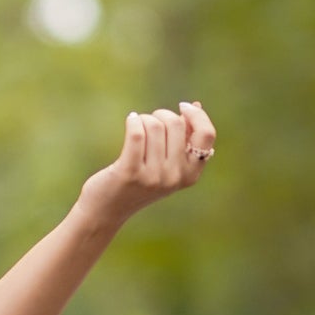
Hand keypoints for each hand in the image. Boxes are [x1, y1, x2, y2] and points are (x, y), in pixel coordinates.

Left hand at [78, 99, 217, 230]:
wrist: (108, 209)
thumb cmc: (138, 180)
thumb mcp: (167, 165)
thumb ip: (183, 140)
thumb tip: (196, 105)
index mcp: (190, 174)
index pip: (206, 135)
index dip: (197, 115)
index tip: (183, 107)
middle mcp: (175, 177)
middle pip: (176, 124)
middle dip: (161, 115)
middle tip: (148, 121)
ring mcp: (153, 177)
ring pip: (154, 125)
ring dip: (142, 119)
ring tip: (136, 127)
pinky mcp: (130, 173)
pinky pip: (136, 134)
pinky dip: (133, 121)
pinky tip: (130, 120)